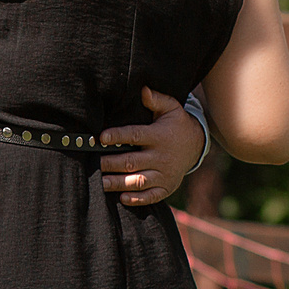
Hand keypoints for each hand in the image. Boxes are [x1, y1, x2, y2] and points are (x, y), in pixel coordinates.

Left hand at [97, 87, 204, 206]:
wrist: (196, 146)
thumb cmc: (176, 125)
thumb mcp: (171, 109)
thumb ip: (157, 100)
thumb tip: (142, 89)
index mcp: (159, 136)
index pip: (135, 136)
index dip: (118, 136)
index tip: (102, 137)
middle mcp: (161, 157)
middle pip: (131, 162)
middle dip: (110, 164)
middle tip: (92, 163)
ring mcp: (164, 174)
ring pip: (138, 181)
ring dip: (118, 183)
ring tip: (100, 183)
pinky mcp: (166, 187)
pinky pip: (151, 196)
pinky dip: (137, 199)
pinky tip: (122, 198)